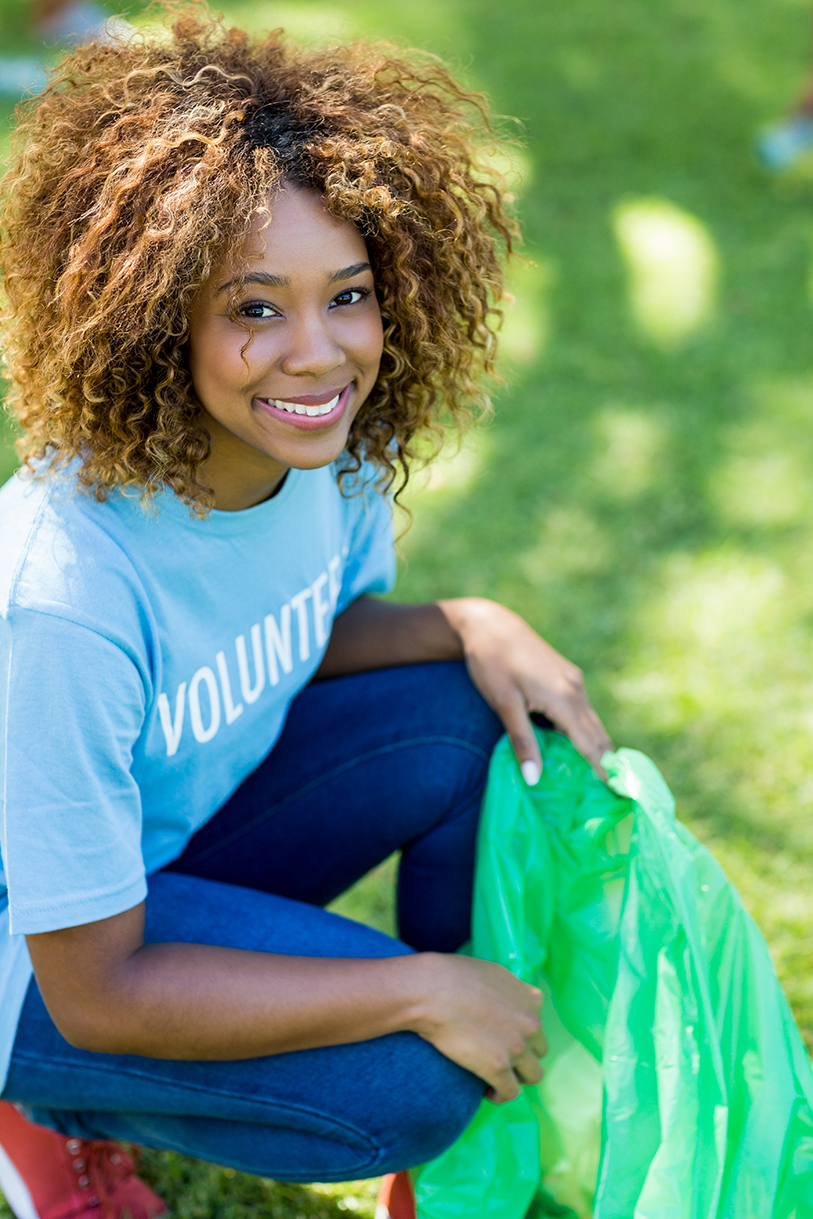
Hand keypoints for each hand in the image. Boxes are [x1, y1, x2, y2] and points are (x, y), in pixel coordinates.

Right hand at [410, 954, 546, 1102]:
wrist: (432, 991)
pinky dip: (500, 1094)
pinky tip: (487, 1090)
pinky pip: (510, 1092)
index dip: (522, 1033)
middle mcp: (531, 1023)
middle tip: (500, 1057)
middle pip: (539, 1051)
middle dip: (523, 1056)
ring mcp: (517, 1047)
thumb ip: (509, 989)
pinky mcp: (499, 1068)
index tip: (505, 1038)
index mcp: (530, 999)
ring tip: (497, 1077)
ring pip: (533, 1075)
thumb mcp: (492, 972)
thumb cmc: (452, 976)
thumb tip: (506, 1000)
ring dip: (517, 1077)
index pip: (537, 1024)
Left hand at [438, 597, 611, 781]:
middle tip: (610, 797)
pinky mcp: (566, 677)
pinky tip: (576, 749)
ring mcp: (574, 681)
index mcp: (564, 698)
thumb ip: (521, 740)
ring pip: (591, 724)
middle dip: (606, 765)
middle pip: (598, 735)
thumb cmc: (492, 662)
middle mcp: (576, 689)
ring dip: (595, 750)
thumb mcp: (504, 703)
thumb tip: (534, 779)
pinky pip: (582, 712)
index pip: (591, 744)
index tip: (617, 796)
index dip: (604, 771)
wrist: (489, 623)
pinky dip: (584, 733)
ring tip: (597, 781)